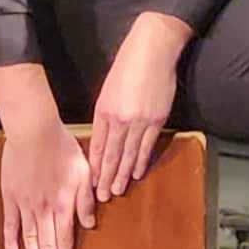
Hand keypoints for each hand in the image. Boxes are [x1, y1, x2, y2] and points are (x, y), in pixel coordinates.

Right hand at [0, 118, 94, 248]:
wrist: (34, 131)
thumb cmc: (63, 147)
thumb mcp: (84, 171)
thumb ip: (86, 199)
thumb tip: (89, 223)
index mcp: (63, 204)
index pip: (65, 239)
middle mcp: (44, 210)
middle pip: (47, 245)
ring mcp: (25, 205)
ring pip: (29, 240)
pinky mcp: (10, 197)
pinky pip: (10, 224)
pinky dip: (11, 241)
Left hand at [88, 11, 192, 201]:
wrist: (151, 51)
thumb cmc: (127, 66)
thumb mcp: (107, 91)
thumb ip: (106, 115)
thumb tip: (106, 137)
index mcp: (104, 111)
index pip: (98, 147)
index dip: (95, 167)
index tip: (91, 183)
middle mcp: (120, 120)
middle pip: (112, 155)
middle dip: (106, 178)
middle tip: (102, 197)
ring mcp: (140, 121)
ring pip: (129, 155)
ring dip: (123, 175)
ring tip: (118, 191)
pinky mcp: (157, 119)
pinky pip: (148, 146)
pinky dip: (142, 161)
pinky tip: (137, 173)